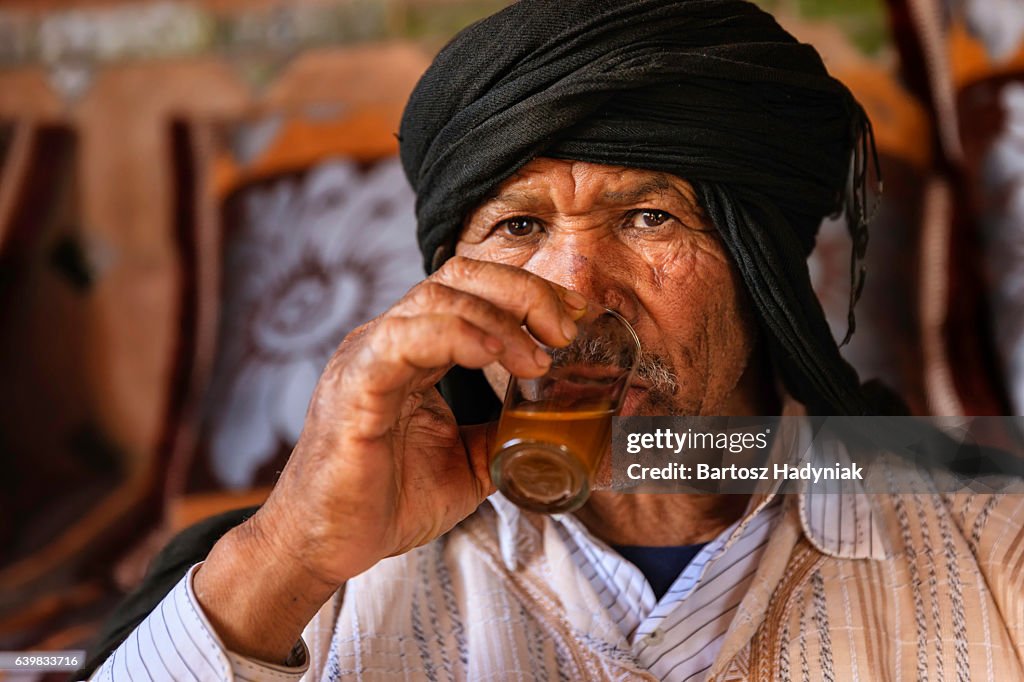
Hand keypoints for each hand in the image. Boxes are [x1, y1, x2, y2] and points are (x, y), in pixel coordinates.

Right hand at [194, 257, 586, 661]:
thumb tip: (553, 423)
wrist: (326, 545)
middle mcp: (390, 340)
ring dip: (500, 317)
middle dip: (524, 292)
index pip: (474, 289)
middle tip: (566, 331)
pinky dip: (455, 335)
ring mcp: (368, 358)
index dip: (528, 295)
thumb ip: (503, 432)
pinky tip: (494, 356)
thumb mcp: (468, 462)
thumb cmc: (384, 500)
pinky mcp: (355, 387)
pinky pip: (403, 340)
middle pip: (460, 276)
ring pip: (435, 296)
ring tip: (539, 358)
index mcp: (415, 349)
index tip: (575, 320)